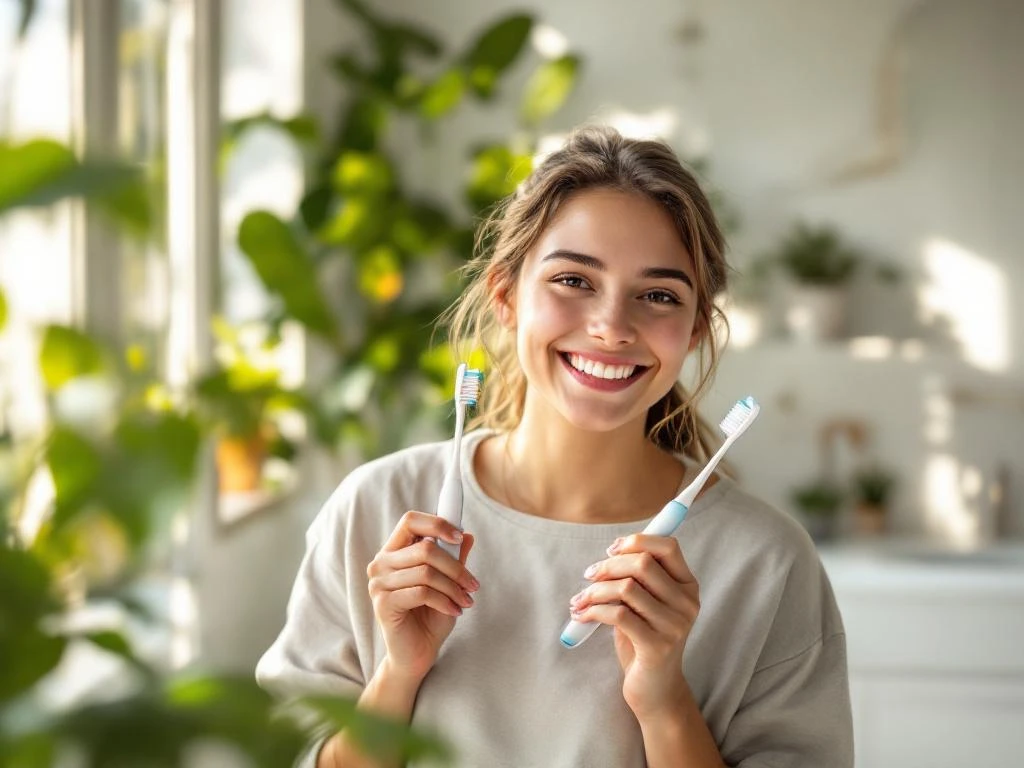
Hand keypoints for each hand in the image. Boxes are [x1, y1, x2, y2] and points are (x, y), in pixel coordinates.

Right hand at [366, 511, 477, 682]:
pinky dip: (445, 601)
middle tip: (473, 583)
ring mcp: (379, 583)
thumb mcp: (448, 583)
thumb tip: (467, 535)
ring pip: (426, 572)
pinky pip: (422, 593)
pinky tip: (455, 611)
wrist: (418, 654)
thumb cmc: (430, 615)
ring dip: (453, 587)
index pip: (410, 521)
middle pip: (424, 548)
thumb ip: (453, 558)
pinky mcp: (383, 603)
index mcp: (394, 551)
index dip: (437, 523)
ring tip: (466, 601)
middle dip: (455, 566)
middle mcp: (381, 563)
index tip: (460, 536)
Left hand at [569, 534, 698, 718]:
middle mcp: (687, 603)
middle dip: (607, 566)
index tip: (610, 551)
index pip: (668, 546)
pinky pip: (618, 615)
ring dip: (594, 591)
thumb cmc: (644, 638)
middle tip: (588, 576)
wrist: (656, 688)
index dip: (636, 541)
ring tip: (580, 600)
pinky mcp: (657, 646)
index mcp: (688, 586)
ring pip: (626, 588)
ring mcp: (675, 626)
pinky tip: (582, 616)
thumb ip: (638, 577)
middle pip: (642, 563)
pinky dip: (593, 611)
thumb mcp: (646, 602)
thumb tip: (612, 550)